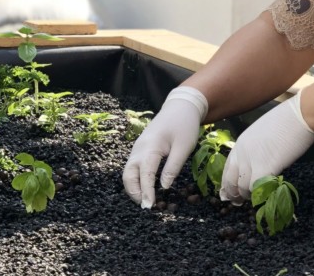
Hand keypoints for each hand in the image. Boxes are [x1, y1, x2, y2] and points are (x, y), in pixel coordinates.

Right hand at [122, 86, 206, 208]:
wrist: (180, 107)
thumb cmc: (184, 125)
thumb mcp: (184, 146)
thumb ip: (173, 167)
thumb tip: (164, 187)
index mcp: (150, 146)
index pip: (144, 173)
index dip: (146, 191)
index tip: (149, 206)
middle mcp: (139, 148)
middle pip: (128, 175)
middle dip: (134, 192)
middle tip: (146, 206)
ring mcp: (137, 148)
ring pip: (128, 172)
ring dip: (134, 187)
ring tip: (146, 200)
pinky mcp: (140, 149)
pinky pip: (133, 167)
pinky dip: (136, 180)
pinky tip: (146, 188)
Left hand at [220, 91, 313, 203]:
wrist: (299, 115)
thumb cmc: (287, 120)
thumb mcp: (263, 133)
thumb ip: (256, 148)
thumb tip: (258, 162)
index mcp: (241, 142)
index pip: (227, 167)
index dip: (227, 182)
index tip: (229, 192)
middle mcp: (241, 152)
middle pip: (231, 180)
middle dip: (234, 193)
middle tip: (238, 201)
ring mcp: (251, 160)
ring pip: (243, 187)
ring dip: (248, 195)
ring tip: (254, 198)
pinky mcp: (265, 168)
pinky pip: (256, 188)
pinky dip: (259, 194)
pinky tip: (265, 195)